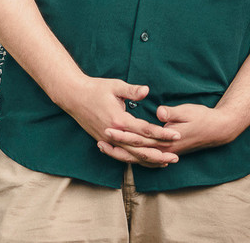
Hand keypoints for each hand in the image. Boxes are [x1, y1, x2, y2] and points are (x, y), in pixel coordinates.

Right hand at [54, 77, 179, 166]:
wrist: (73, 96)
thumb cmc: (95, 88)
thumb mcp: (115, 86)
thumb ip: (132, 90)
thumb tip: (147, 91)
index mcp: (119, 120)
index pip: (145, 130)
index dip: (162, 133)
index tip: (176, 135)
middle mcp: (114, 133)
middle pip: (140, 148)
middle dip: (160, 152)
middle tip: (176, 157)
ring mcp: (108, 139)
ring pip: (131, 155)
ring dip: (149, 160)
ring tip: (165, 163)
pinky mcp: (104, 141)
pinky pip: (122, 155)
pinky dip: (134, 159)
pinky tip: (144, 161)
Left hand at [105, 103, 237, 156]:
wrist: (218, 130)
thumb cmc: (202, 117)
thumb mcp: (188, 111)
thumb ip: (172, 113)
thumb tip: (160, 113)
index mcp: (168, 139)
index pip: (141, 138)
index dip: (124, 134)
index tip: (109, 128)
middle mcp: (165, 150)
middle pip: (136, 151)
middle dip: (117, 146)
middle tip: (99, 139)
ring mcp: (166, 153)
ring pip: (139, 158)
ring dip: (121, 154)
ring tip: (103, 147)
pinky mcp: (166, 152)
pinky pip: (145, 159)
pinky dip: (132, 157)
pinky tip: (121, 153)